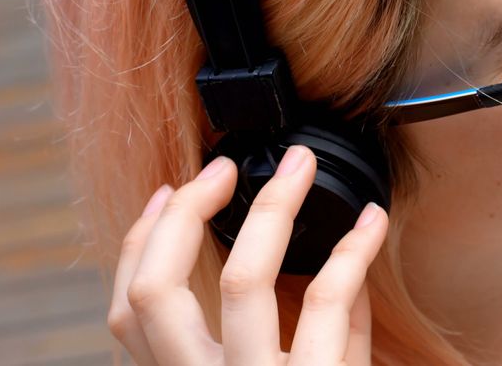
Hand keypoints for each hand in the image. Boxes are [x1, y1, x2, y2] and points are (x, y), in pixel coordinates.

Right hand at [107, 145, 388, 364]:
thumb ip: (299, 334)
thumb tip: (314, 262)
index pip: (128, 314)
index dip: (139, 244)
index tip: (169, 193)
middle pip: (153, 292)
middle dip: (180, 216)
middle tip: (220, 169)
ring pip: (240, 279)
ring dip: (273, 207)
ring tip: (301, 166)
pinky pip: (326, 299)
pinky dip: (353, 250)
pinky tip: (373, 221)